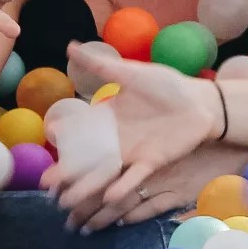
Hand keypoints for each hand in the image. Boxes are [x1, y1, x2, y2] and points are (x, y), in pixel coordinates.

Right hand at [48, 43, 223, 226]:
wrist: (201, 102)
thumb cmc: (167, 86)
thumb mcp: (131, 73)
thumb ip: (101, 66)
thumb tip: (69, 46)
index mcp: (107, 118)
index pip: (79, 131)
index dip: (63, 138)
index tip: (48, 139)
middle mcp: (115, 139)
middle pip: (86, 159)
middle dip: (66, 173)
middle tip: (46, 186)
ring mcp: (131, 153)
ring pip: (104, 174)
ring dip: (86, 188)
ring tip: (67, 202)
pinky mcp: (151, 162)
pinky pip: (134, 177)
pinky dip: (122, 186)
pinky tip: (108, 197)